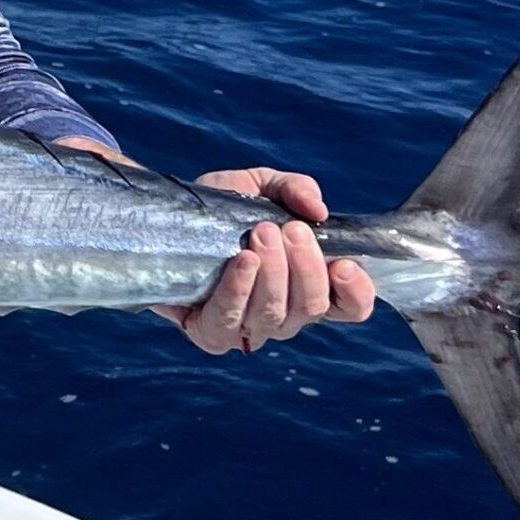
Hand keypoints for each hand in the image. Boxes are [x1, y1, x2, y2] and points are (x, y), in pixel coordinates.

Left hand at [155, 167, 377, 354]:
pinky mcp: (211, 333)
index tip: (344, 263)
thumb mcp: (260, 186)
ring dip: (273, 273)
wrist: (163, 219)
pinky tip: (242, 261)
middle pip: (312, 307)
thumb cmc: (221, 210)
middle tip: (287, 230)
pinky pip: (230, 320)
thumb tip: (318, 208)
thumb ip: (294, 189)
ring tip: (261, 233)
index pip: (350, 307)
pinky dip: (240, 289)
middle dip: (306, 266)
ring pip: (274, 314)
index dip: (356, 292)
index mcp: (307, 285)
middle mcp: (284, 314)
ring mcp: (248, 327)